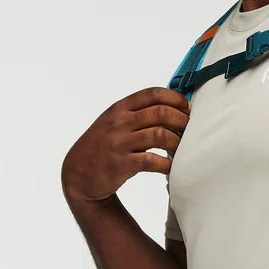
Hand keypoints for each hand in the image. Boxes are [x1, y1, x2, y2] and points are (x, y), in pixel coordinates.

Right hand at [62, 86, 189, 202]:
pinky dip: (167, 165)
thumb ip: (136, 113)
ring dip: (178, 143)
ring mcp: (119, 143)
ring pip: (160, 135)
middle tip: (190, 131)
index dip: (176, 99)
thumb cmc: (102, 147)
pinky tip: (171, 168)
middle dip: (182, 121)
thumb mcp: (114, 122)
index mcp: (119, 108)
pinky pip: (152, 161)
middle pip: (161, 112)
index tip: (187, 109)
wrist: (77, 174)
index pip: (153, 93)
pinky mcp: (121, 164)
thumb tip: (173, 107)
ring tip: (183, 150)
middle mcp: (119, 122)